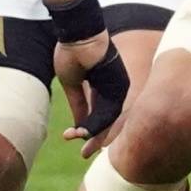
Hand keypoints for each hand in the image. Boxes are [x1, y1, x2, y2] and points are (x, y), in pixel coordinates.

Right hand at [57, 35, 129, 155]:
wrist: (77, 34)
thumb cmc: (72, 52)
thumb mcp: (72, 84)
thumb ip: (78, 104)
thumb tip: (79, 126)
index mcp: (103, 87)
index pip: (100, 114)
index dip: (90, 130)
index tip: (77, 142)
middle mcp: (114, 89)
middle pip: (108, 120)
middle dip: (96, 139)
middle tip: (85, 156)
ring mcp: (118, 87)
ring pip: (110, 119)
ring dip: (96, 135)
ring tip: (84, 150)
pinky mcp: (118, 86)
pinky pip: (109, 112)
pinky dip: (96, 124)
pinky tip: (83, 134)